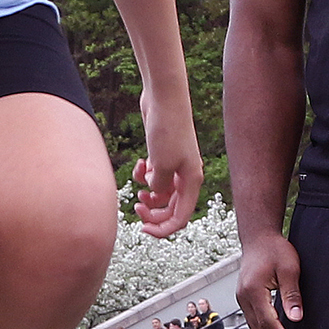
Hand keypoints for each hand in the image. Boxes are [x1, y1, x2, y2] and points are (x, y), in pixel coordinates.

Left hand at [131, 92, 204, 239]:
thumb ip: (157, 187)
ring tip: (138, 189)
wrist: (164, 98)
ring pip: (161, 192)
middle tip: (136, 207)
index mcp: (191, 182)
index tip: (143, 229)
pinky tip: (140, 165)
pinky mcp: (163, 154)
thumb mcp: (161, 165)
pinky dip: (144, 175)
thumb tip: (153, 192)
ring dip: (148, 193)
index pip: (181, 218)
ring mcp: (174, 164)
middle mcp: (185, 176)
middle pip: (170, 208)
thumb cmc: (168, 129)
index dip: (163, 229)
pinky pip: (154, 174)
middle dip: (153, 213)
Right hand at [237, 235, 306, 328]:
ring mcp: (242, 298)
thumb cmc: (275, 249)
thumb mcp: (289, 269)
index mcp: (253, 291)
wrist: (258, 237)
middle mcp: (244, 297)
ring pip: (255, 328)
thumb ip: (292, 295)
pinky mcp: (244, 297)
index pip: (269, 323)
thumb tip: (296, 318)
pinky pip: (254, 320)